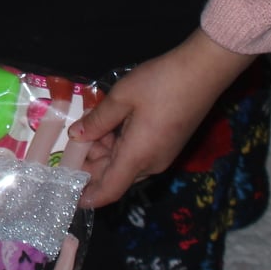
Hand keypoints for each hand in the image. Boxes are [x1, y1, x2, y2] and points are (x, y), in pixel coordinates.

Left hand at [70, 29, 254, 207]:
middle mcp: (151, 164)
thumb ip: (96, 121)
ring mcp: (162, 155)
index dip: (88, 197)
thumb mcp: (121, 98)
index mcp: (138, 157)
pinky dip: (118, 144)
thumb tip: (75, 137)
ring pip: (124, 163)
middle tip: (69, 142)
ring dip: (103, 151)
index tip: (67, 195)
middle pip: (113, 176)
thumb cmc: (159, 83)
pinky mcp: (167, 144)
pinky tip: (108, 122)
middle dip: (90, 165)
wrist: (203, 72)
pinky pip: (136, 154)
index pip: (109, 191)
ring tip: (88, 124)